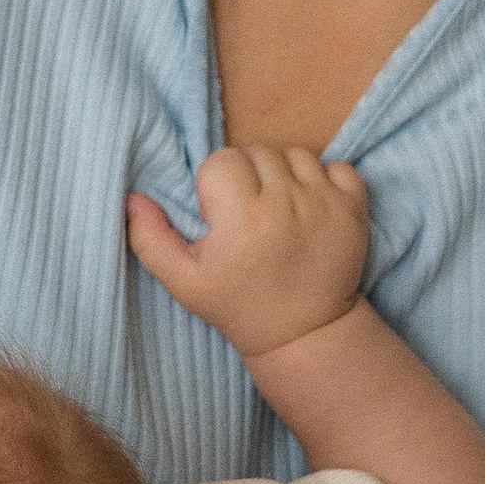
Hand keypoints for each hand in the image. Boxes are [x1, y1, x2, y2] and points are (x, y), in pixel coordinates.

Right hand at [127, 145, 370, 358]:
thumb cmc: (237, 304)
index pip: (221, 161)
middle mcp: (285, 203)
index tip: (221, 216)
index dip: (215, 185)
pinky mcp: (354, 208)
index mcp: (241, 218)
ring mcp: (324, 203)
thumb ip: (151, 239)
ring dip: (283, 174)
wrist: (304, 332)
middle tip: (247, 214)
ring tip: (277, 209)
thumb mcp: (183, 282)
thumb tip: (130, 197)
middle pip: (258, 151)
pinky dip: (323, 179)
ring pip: (295, 153)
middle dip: (248, 176)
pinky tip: (310, 207)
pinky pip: (337, 166)